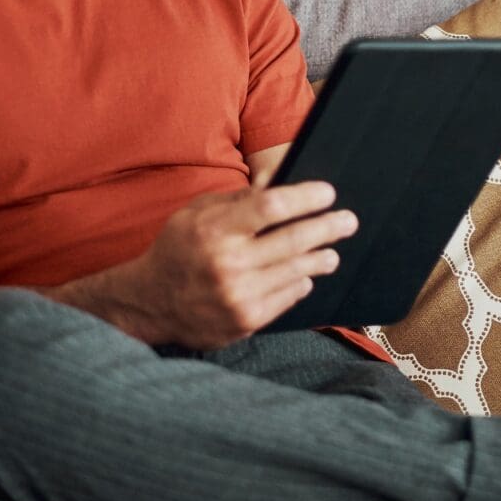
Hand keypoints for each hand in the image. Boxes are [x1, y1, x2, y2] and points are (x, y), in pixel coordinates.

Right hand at [132, 179, 358, 349]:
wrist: (151, 303)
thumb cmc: (178, 249)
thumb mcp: (197, 213)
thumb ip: (238, 200)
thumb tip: (279, 180)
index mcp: (214, 230)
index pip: (271, 207)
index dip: (305, 198)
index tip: (327, 192)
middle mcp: (229, 263)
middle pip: (294, 240)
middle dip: (328, 227)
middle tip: (348, 220)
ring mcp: (240, 295)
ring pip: (297, 271)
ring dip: (321, 258)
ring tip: (332, 252)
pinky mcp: (247, 320)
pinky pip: (288, 297)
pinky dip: (301, 283)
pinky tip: (305, 276)